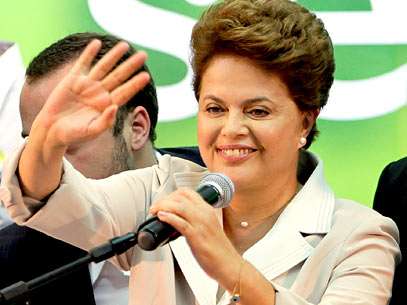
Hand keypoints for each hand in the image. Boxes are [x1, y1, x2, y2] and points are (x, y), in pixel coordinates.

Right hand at [32, 39, 149, 148]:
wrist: (52, 131)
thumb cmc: (74, 135)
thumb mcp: (91, 131)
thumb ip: (105, 121)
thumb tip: (115, 107)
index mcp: (107, 105)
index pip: (125, 92)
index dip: (135, 84)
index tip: (146, 75)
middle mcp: (100, 93)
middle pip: (118, 76)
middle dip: (130, 66)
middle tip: (143, 55)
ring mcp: (87, 85)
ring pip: (103, 67)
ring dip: (114, 56)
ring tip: (125, 45)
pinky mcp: (72, 80)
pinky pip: (82, 64)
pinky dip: (89, 53)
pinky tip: (96, 43)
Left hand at [150, 188, 241, 287]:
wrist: (229, 264)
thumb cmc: (218, 250)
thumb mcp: (207, 228)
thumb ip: (194, 221)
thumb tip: (176, 220)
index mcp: (207, 210)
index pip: (187, 192)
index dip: (171, 194)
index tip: (163, 201)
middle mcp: (204, 213)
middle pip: (180, 197)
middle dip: (164, 199)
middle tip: (155, 207)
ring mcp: (201, 224)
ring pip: (179, 206)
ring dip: (163, 206)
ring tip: (154, 211)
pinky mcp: (196, 236)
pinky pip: (180, 222)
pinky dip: (168, 217)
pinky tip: (161, 217)